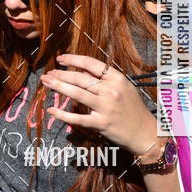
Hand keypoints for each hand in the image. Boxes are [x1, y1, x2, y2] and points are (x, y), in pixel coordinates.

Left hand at [41, 53, 157, 157]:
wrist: (145, 132)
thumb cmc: (133, 109)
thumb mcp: (124, 88)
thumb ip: (104, 79)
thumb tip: (81, 70)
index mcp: (117, 78)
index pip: (91, 64)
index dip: (73, 60)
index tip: (60, 59)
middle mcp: (111, 91)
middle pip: (80, 78)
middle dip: (61, 74)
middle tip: (48, 74)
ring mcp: (106, 107)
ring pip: (77, 93)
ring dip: (58, 87)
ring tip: (46, 82)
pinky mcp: (101, 123)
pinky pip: (77, 118)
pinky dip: (62, 114)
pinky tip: (52, 110)